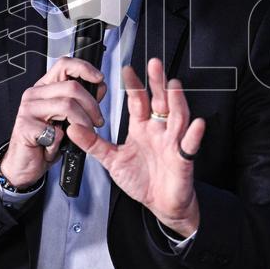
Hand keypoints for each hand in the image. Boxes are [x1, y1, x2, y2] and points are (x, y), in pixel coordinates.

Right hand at [0, 57, 106, 187]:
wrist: (24, 165)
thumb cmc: (45, 141)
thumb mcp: (68, 119)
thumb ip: (83, 101)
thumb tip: (99, 87)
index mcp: (45, 88)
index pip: (64, 65)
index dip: (84, 68)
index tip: (99, 79)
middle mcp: (34, 94)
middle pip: (72, 87)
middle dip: (91, 106)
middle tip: (96, 122)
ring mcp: (28, 109)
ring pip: (67, 106)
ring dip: (82, 124)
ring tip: (81, 135)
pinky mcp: (25, 126)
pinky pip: (55, 130)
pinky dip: (61, 142)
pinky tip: (55, 146)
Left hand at [64, 57, 205, 236]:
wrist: (161, 203)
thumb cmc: (141, 179)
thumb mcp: (112, 160)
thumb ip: (93, 144)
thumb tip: (73, 128)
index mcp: (142, 127)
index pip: (138, 100)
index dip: (133, 85)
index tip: (126, 70)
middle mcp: (159, 130)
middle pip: (160, 101)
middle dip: (158, 83)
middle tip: (154, 65)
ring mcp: (173, 142)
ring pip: (177, 117)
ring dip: (177, 101)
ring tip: (173, 87)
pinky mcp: (183, 158)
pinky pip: (190, 144)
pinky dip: (194, 134)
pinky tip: (196, 124)